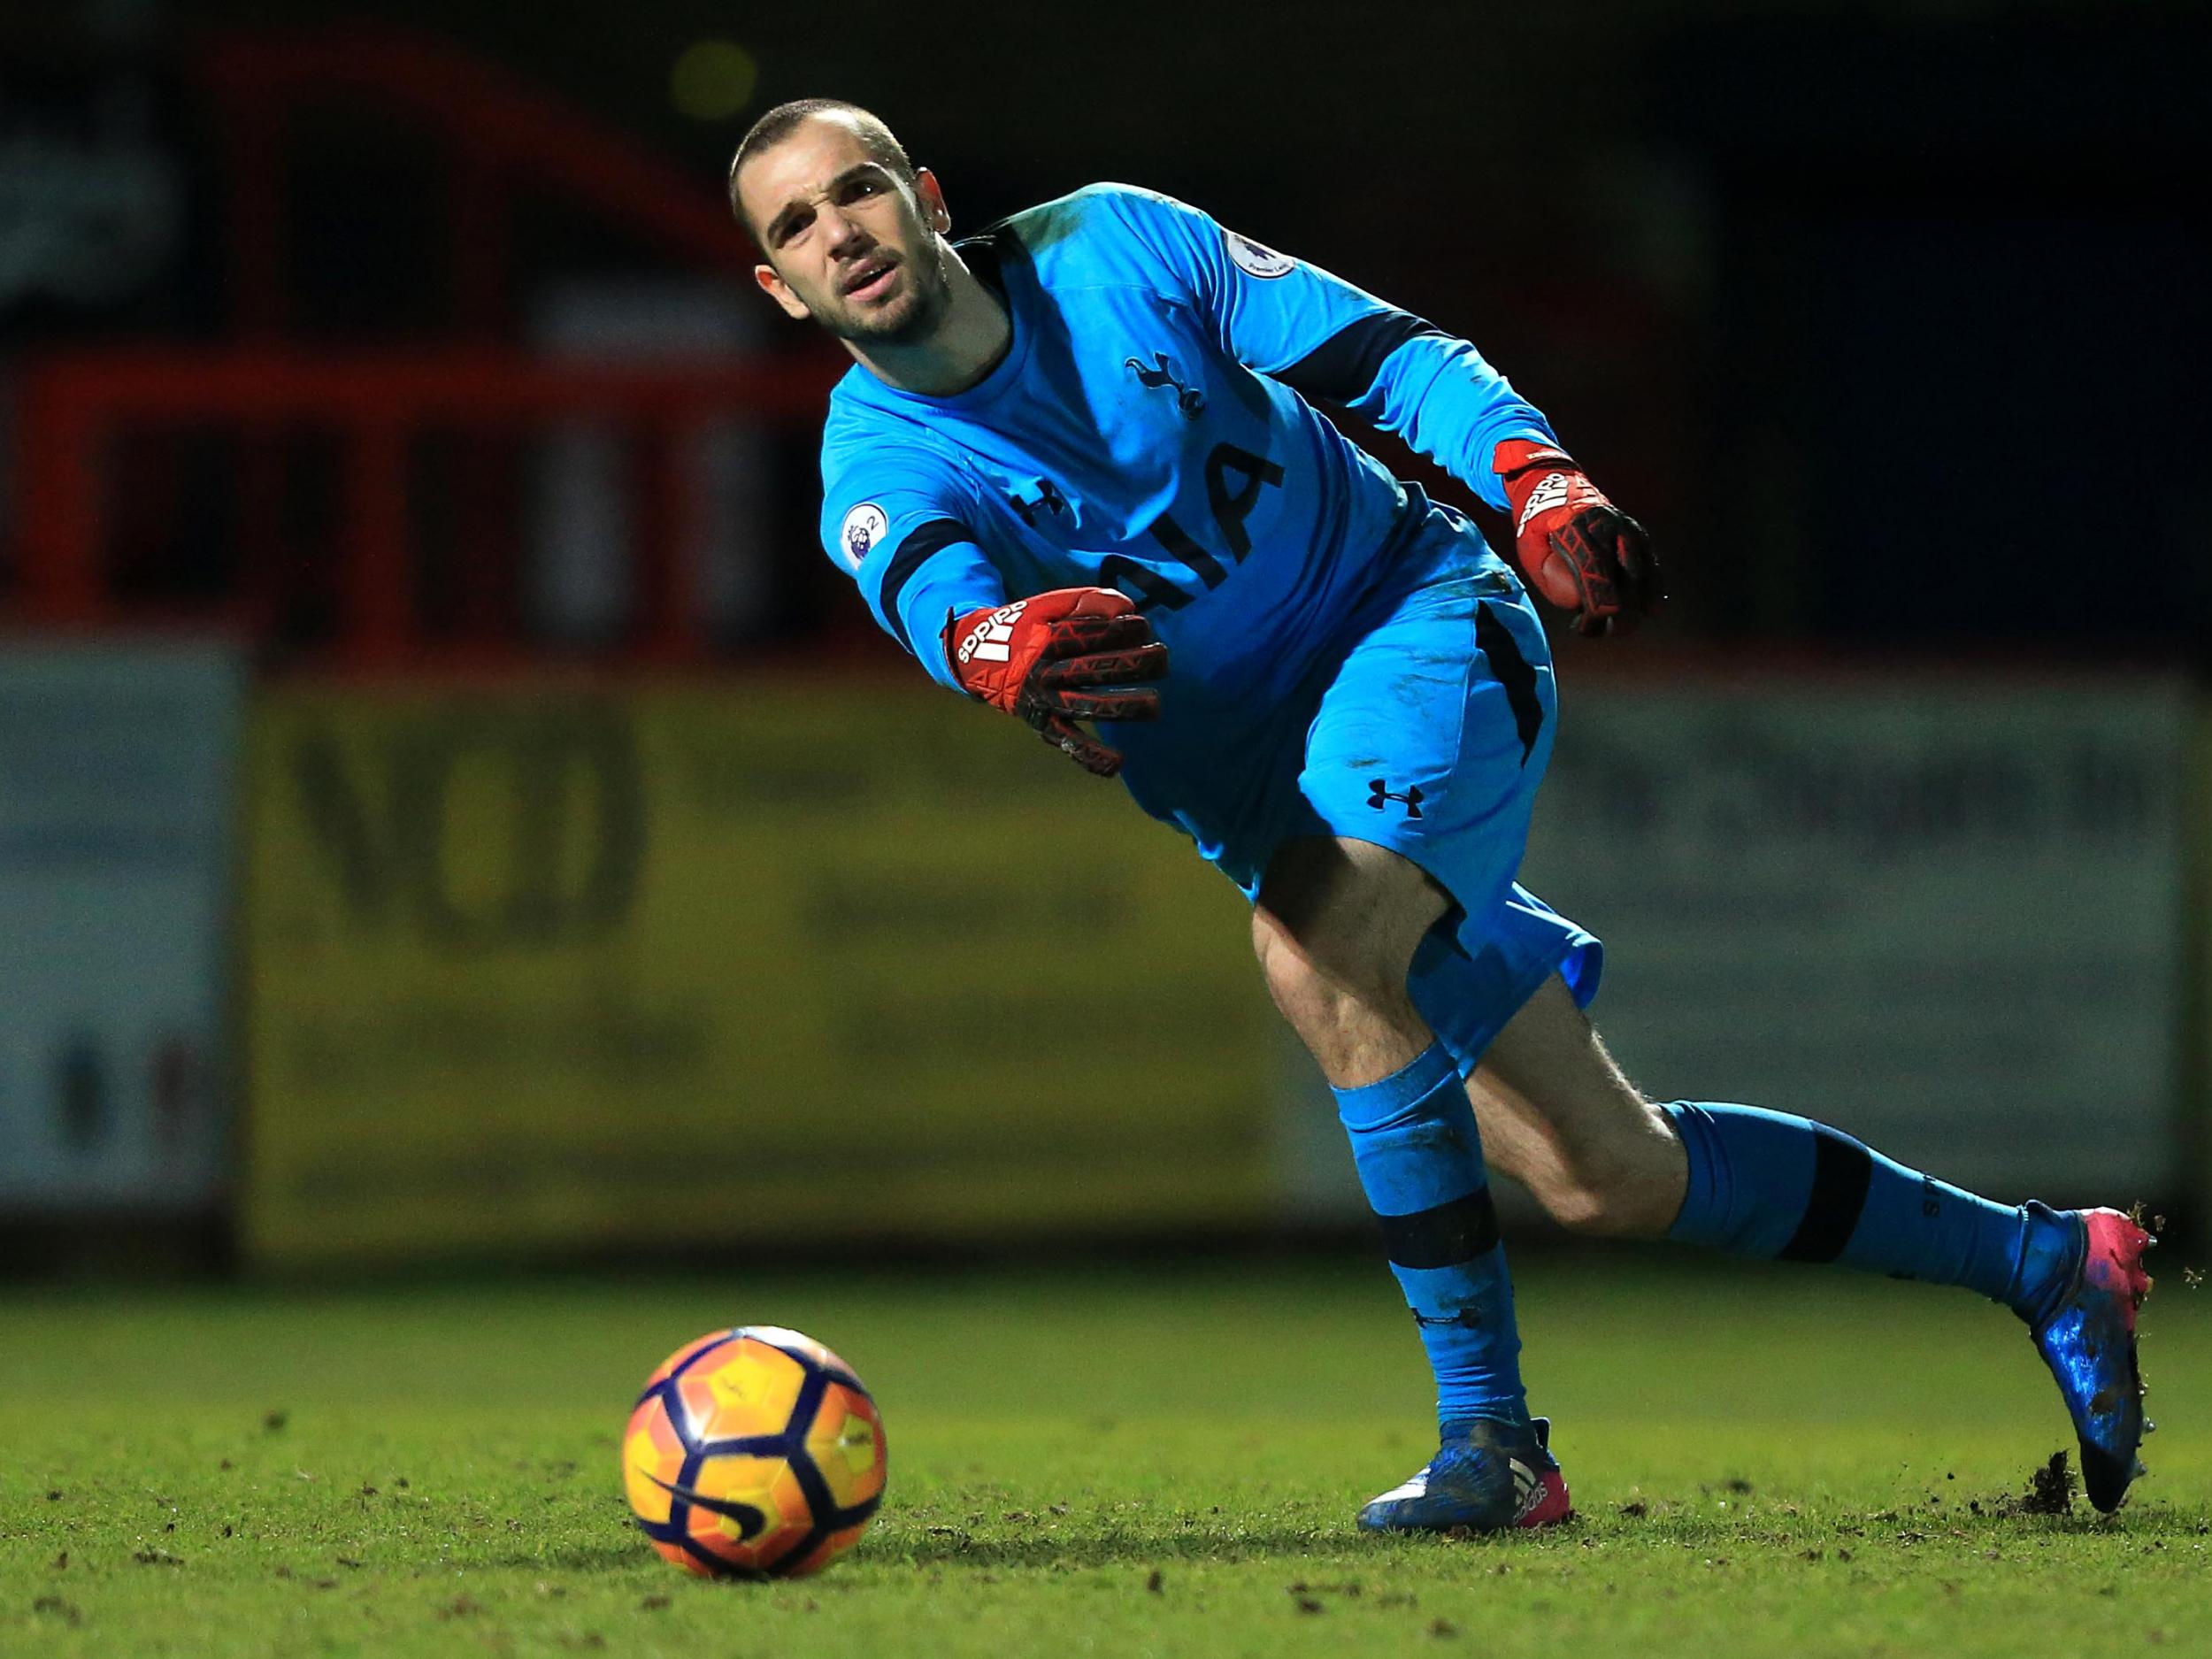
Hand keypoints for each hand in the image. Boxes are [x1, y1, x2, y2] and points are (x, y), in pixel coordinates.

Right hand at [945, 587, 1168, 776]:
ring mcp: (1046, 701)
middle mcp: (1046, 672)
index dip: (1121, 629)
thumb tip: (1127, 610)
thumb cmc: (1025, 627)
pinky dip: (1091, 757)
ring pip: (1088, 707)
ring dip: (1124, 707)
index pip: (1091, 635)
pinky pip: (1069, 743)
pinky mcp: (1044, 725)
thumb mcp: (1047, 605)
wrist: (977, 658)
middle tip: (1163, 658)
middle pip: (1095, 669)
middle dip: (1134, 664)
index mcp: (1046, 640)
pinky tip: (1117, 764)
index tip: (1143, 626)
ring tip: (1155, 706)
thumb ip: (1087, 601)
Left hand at [1493, 439, 1662, 637]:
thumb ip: (1551, 577)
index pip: (1592, 564)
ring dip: (1637, 604)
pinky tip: (1651, 609)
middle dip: (1622, 608)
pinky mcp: (1638, 535)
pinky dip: (1653, 589)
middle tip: (1608, 630)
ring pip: (1643, 572)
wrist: (1557, 489)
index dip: (1599, 594)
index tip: (1601, 617)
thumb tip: (1580, 604)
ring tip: (1619, 626)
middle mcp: (1606, 523)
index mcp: (1574, 525)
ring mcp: (1626, 528)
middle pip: (1624, 572)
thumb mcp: (1532, 550)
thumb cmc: (1540, 529)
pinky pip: (1651, 566)